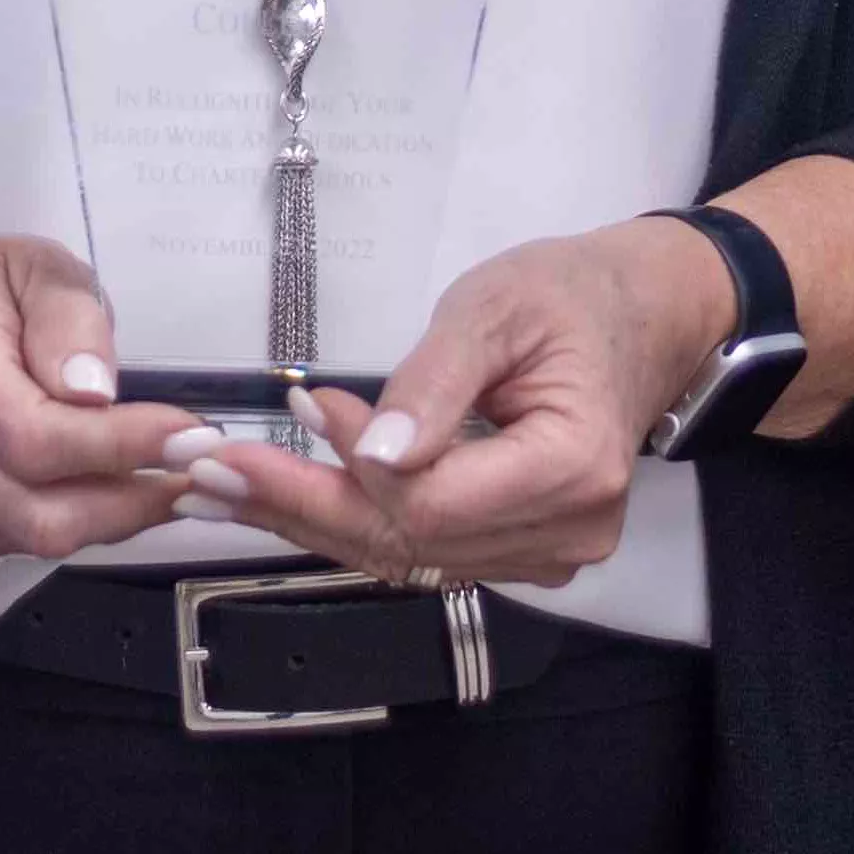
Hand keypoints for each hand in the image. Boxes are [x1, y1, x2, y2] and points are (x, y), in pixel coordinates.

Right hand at [0, 218, 195, 561]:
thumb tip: (95, 391)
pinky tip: (128, 484)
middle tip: (203, 469)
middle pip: (39, 511)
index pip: (32, 436)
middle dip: (134, 498)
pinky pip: (30, 541)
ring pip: (40, 536)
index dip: (118, 447)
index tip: (191, 435)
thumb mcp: (40, 266)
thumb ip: (69, 319)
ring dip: (121, 515)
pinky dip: (93, 520)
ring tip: (175, 475)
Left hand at [194, 215, 732, 591]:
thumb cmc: (573, 297)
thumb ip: (432, 383)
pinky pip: (423, 549)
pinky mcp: (520, 550)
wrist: (645, 316)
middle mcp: (565, 533)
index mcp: (570, 469)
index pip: (430, 503)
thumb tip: (369, 454)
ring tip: (221, 488)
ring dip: (310, 520)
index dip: (346, 468)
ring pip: (405, 556)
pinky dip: (351, 521)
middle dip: (299, 506)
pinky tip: (284, 499)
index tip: (294, 406)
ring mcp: (547, 553)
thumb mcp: (496, 308)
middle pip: (407, 542)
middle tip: (209, 472)